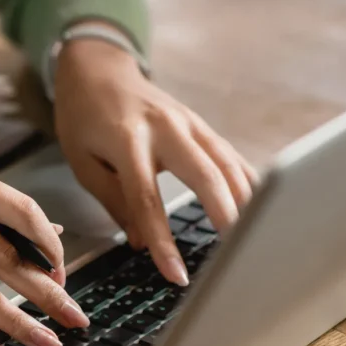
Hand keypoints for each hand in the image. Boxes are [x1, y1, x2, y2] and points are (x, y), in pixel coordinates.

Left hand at [53, 32, 257, 285]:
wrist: (97, 70)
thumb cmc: (84, 119)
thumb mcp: (83, 163)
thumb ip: (115, 202)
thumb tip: (144, 244)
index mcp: (127, 140)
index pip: (147, 198)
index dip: (163, 240)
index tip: (176, 274)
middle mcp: (164, 128)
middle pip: (204, 174)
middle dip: (225, 215)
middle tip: (239, 253)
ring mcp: (189, 122)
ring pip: (226, 163)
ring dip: (246, 200)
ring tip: (259, 237)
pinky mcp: (202, 124)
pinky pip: (231, 155)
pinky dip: (248, 181)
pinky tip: (263, 206)